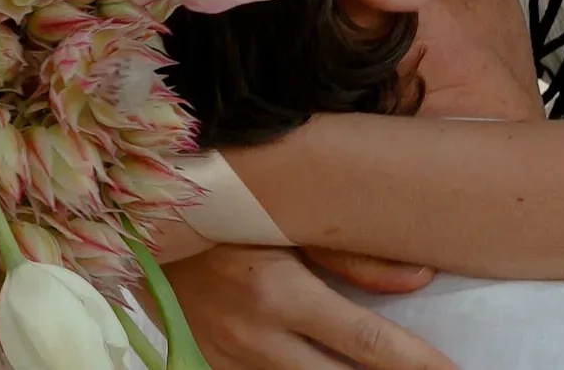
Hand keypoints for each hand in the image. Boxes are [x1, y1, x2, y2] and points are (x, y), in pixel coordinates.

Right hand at [165, 245, 458, 369]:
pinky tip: (325, 368)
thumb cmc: (226, 209)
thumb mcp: (287, 219)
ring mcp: (229, 361)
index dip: (418, 366)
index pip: (368, 345)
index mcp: (279, 293)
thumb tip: (422, 280)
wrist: (142, 226)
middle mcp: (254, 338)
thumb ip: (355, 252)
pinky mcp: (211, 369)